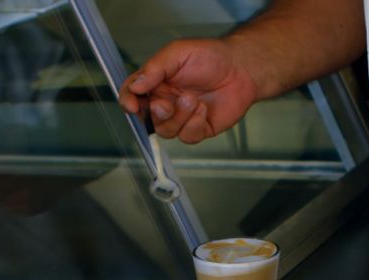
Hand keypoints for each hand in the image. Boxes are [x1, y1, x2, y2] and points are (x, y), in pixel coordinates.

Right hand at [119, 39, 258, 143]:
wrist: (241, 69)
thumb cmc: (210, 56)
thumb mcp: (178, 53)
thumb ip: (154, 68)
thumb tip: (135, 85)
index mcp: (155, 82)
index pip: (132, 95)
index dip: (128, 102)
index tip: (132, 105)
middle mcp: (165, 101)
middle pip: (147, 118)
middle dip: (155, 114)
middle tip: (166, 104)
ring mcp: (181, 117)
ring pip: (166, 131)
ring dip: (178, 117)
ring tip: (193, 100)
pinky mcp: (198, 128)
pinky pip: (187, 137)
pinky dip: (194, 124)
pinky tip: (204, 109)